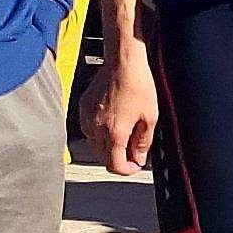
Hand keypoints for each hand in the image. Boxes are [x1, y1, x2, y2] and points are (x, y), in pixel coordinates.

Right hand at [96, 55, 160, 176]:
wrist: (122, 62)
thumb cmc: (138, 84)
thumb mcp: (150, 117)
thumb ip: (143, 143)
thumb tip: (139, 158)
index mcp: (114, 133)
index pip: (115, 166)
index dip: (128, 170)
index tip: (136, 166)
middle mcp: (96, 128)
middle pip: (104, 158)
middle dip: (119, 159)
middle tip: (134, 151)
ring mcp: (87, 118)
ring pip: (94, 145)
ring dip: (108, 147)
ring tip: (124, 134)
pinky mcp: (83, 108)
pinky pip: (88, 130)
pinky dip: (99, 133)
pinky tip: (112, 122)